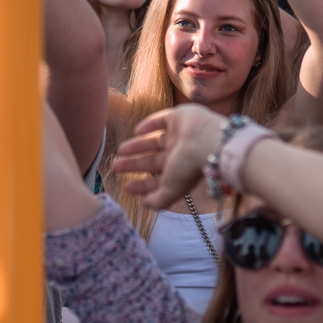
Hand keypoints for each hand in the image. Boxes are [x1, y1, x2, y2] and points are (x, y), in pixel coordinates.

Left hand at [110, 104, 227, 208]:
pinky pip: (161, 120)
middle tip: (115, 166)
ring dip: (137, 146)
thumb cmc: (189, 168)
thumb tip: (146, 205)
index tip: (126, 187)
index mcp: (178, 172)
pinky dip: (149, 125)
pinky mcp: (178, 117)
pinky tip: (137, 131)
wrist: (208, 141)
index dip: (142, 185)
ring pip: (153, 141)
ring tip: (120, 151)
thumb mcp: (171, 189)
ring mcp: (179, 136)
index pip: (157, 180)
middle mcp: (179, 154)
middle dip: (133, 165)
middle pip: (152, 160)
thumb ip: (159, 200)